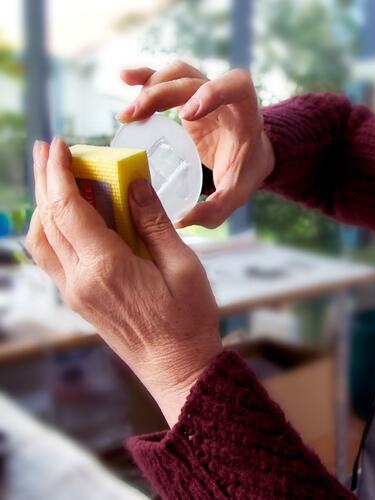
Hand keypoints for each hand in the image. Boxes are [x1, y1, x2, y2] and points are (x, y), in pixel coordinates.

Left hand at [26, 138, 222, 426]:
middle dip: (44, 179)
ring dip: (43, 204)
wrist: (178, 367)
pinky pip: (51, 257)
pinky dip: (50, 229)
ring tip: (54, 177)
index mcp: (106, 267)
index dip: (59, 172)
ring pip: (41, 240)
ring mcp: (75, 292)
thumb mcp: (182, 265)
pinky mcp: (79, 300)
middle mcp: (80, 280)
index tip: (59, 144)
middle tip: (47, 150)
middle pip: (47, 219)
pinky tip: (65, 216)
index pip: (68, 208)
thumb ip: (154, 222)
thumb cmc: (187, 319)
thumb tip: (134, 184)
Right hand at [118, 61, 275, 228]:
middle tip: (135, 116)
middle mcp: (225, 96)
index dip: (212, 92)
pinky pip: (167, 78)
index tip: (186, 114)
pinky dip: (145, 75)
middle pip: (193, 80)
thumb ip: (216, 208)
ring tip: (128, 114)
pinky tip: (123, 78)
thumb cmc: (245, 170)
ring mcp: (204, 91)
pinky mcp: (187, 95)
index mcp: (244, 113)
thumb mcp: (237, 193)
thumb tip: (182, 219)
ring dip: (150, 86)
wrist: (252, 155)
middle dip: (162, 94)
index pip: (235, 86)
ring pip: (177, 74)